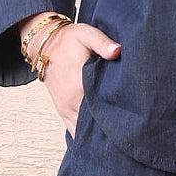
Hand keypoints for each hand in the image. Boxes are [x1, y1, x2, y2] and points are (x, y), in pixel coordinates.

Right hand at [20, 13, 120, 136]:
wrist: (44, 44)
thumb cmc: (69, 39)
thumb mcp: (87, 34)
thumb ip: (103, 43)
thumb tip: (117, 50)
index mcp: (79, 83)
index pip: (101, 106)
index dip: (116, 115)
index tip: (131, 121)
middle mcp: (71, 100)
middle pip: (93, 122)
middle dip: (110, 127)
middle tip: (129, 132)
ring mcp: (65, 107)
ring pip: (82, 130)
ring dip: (96, 133)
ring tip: (116, 139)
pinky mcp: (62, 109)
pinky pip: (72, 129)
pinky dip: (83, 136)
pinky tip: (96, 141)